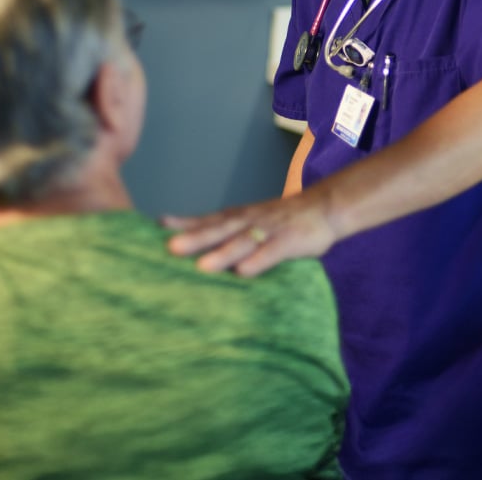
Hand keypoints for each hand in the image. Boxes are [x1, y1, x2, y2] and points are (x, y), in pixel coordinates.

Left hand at [162, 194, 337, 276]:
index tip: (157, 226)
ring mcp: (269, 230)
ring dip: (222, 253)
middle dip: (194, 238)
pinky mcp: (290, 241)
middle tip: (170, 248)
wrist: (324, 208)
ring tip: (202, 267)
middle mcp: (248, 221)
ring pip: (242, 241)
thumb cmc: (280, 220)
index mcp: (237, 217)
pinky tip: (244, 273)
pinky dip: (258, 261)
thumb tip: (193, 250)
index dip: (183, 223)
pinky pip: (272, 252)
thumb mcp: (249, 222)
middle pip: (218, 229)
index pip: (206, 220)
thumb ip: (226, 234)